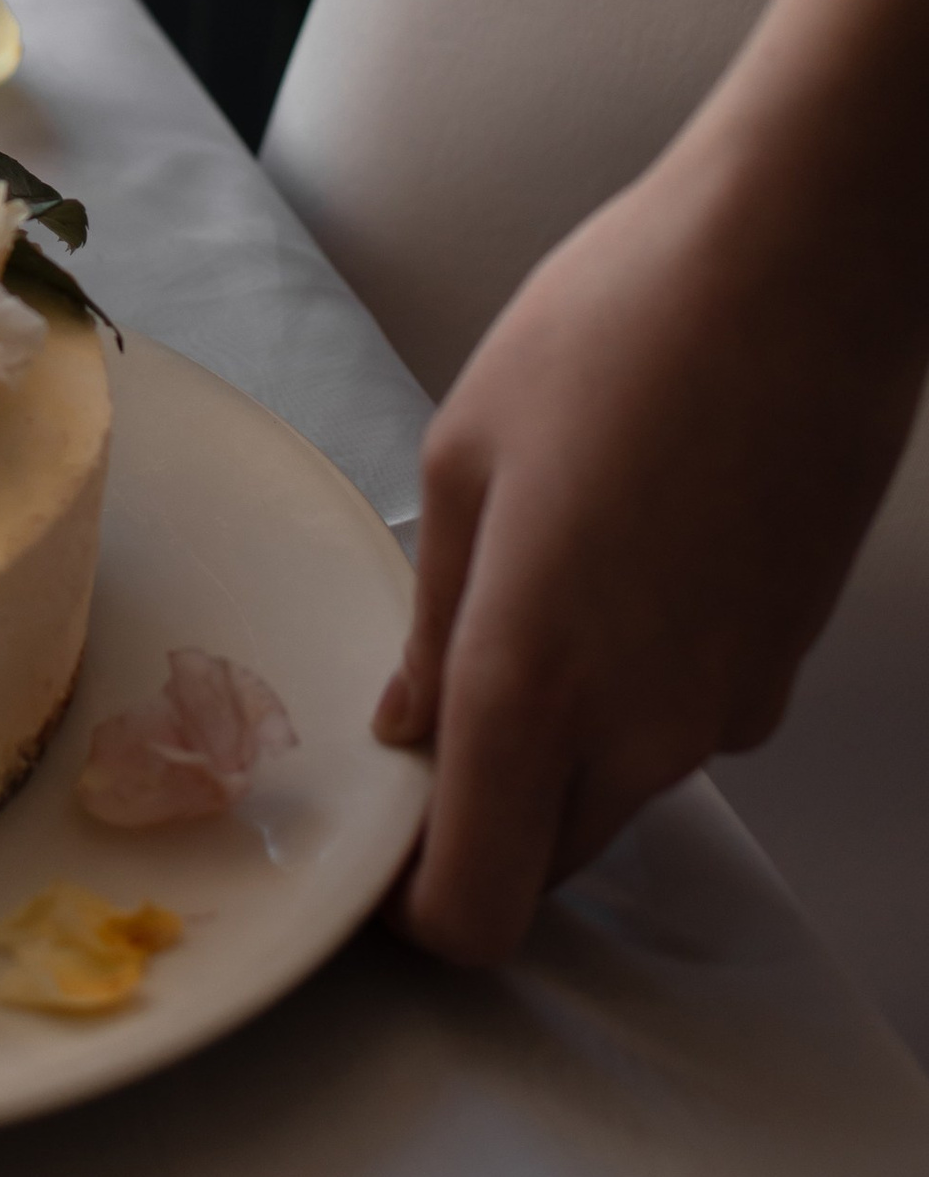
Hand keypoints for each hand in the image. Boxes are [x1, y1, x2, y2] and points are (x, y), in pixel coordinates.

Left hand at [377, 134, 928, 961]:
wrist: (802, 267)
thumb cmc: (617, 333)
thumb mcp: (467, 456)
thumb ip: (437, 619)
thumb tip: (413, 720)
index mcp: (531, 683)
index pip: (475, 909)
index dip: (415, 908)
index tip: (375, 852)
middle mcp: (640, 729)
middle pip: (542, 861)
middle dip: (478, 825)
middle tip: (427, 714)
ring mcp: (727, 706)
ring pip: (613, 792)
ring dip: (554, 746)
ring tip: (524, 591)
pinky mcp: (783, 664)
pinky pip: (681, 722)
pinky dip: (632, 687)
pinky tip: (615, 561)